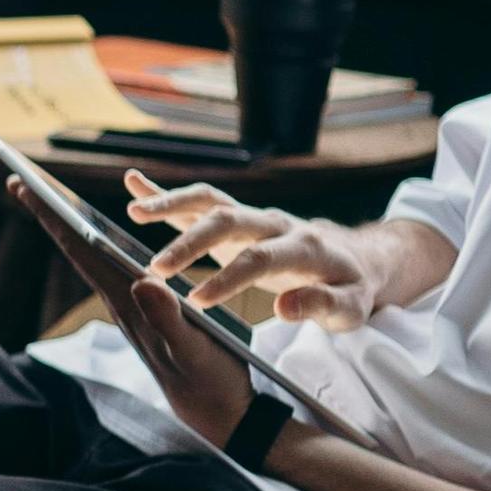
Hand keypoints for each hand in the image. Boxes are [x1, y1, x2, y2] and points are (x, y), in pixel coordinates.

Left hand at [9, 177, 258, 450]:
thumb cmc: (211, 381)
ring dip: (70, 229)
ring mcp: (132, 309)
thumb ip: (167, 318)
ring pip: (92, 260)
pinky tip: (96, 240)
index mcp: (129, 304)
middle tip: (19, 181)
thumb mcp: (193, 349)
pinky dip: (97, 247)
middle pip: (78, 251)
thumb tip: (140, 282)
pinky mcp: (146, 315)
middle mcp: (123, 303)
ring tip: (50, 202)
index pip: (83, 252)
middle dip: (50, 215)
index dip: (55, 218)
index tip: (25, 187)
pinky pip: (112, 271)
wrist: (221, 414)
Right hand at [122, 172, 390, 329]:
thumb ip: (321, 305)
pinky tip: (134, 183)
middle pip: (229, 220)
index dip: (229, 278)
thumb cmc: (351, 287)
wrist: (356, 257)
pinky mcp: (238, 218)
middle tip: (157, 269)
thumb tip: (283, 306)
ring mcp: (254, 216)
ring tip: (134, 212)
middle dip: (190, 242)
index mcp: (305, 246)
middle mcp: (275, 223)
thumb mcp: (351, 307)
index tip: (198, 302)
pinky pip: (201, 200)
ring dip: (172, 204)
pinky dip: (168, 191)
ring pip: (210, 202)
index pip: (261, 258)